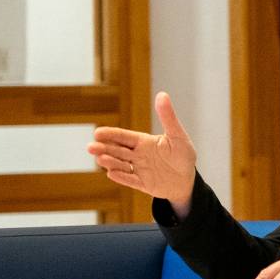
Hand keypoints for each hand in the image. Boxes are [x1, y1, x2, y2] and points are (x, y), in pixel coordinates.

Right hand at [89, 92, 198, 212]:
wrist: (188, 180)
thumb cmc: (183, 155)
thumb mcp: (177, 135)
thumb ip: (168, 117)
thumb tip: (162, 94)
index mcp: (143, 142)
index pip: (124, 137)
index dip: (111, 135)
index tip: (97, 132)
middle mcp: (137, 155)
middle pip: (117, 150)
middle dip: (103, 148)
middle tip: (91, 147)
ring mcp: (138, 170)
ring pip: (120, 165)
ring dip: (110, 162)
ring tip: (100, 159)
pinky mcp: (142, 184)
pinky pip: (130, 180)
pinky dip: (122, 177)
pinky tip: (112, 174)